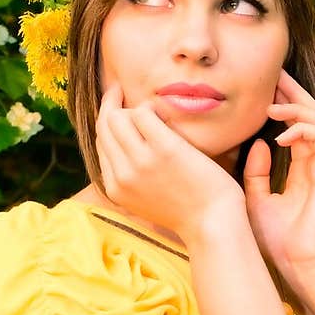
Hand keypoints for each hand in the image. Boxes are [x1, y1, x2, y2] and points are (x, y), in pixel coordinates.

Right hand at [95, 83, 244, 243]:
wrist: (213, 224)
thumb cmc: (188, 211)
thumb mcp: (147, 200)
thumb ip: (131, 178)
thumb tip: (123, 149)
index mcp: (116, 189)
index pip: (101, 143)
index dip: (106, 122)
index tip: (114, 105)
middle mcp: (123, 176)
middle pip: (105, 126)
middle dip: (111, 105)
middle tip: (120, 90)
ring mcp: (141, 162)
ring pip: (118, 117)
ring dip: (133, 107)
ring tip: (152, 110)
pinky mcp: (163, 149)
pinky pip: (143, 112)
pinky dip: (152, 107)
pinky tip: (166, 114)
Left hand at [242, 68, 314, 298]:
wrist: (300, 264)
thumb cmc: (279, 240)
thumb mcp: (256, 201)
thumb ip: (256, 173)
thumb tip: (258, 143)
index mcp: (303, 170)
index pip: (297, 127)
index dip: (284, 105)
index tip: (264, 89)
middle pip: (311, 116)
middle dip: (294, 93)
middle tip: (274, 75)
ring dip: (297, 108)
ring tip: (272, 104)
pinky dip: (302, 129)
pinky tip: (280, 135)